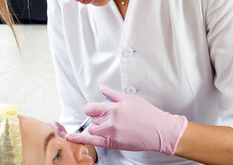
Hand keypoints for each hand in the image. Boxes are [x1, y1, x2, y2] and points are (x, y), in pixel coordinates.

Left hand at [66, 85, 187, 154]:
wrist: (161, 131)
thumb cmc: (149, 115)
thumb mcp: (130, 99)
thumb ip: (113, 94)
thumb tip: (102, 88)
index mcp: (114, 107)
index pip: (91, 108)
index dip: (92, 109)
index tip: (94, 110)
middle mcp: (110, 120)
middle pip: (92, 119)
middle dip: (98, 118)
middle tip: (110, 118)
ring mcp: (111, 133)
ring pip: (93, 129)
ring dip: (97, 128)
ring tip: (110, 126)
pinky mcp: (113, 143)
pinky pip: (92, 141)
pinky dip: (79, 139)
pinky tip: (71, 137)